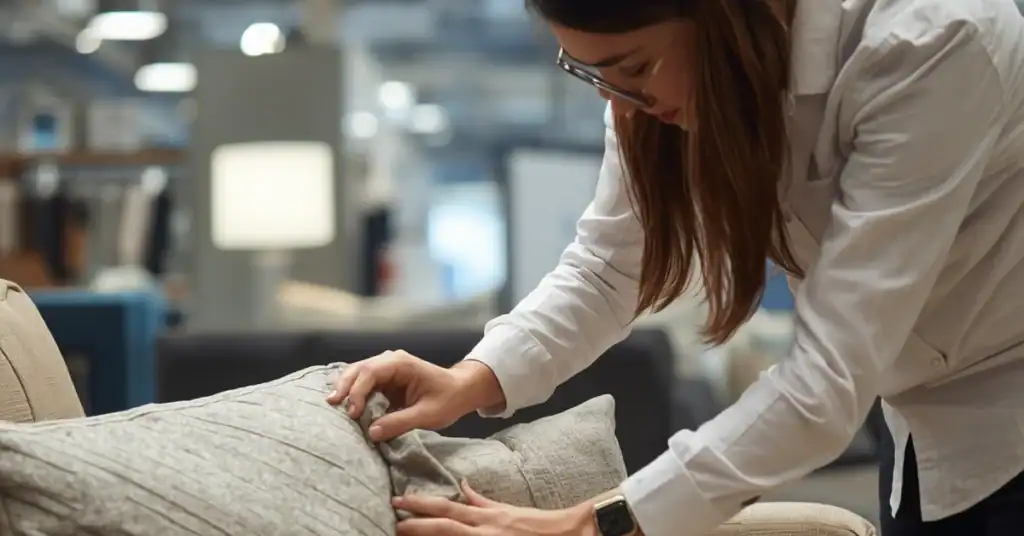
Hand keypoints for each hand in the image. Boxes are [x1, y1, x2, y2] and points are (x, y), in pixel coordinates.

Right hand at [326, 350, 503, 440]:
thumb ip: (400, 422)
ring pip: (356, 374)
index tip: (353, 413)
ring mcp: (385, 370)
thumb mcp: (428, 415)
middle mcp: (390, 362)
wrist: (460, 390)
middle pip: (358, 369)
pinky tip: (342, 406)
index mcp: (401, 364)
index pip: (371, 372)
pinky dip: (352, 393)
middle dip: (344, 386)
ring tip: (331, 405)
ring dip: (344, 389)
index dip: (358, 391)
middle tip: (331, 405)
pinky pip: (362, 384)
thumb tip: (371, 432)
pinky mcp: (383, 381)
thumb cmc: (448, 399)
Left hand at [393, 480, 596, 535]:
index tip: (400, 500)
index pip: (447, 508)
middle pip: (443, 525)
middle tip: (393, 518)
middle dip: (416, 523)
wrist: (564, 533)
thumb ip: (481, 501)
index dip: (421, 504)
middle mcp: (483, 530)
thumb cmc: (534, 523)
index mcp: (484, 517)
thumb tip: (462, 486)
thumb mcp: (505, 508)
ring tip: (403, 533)